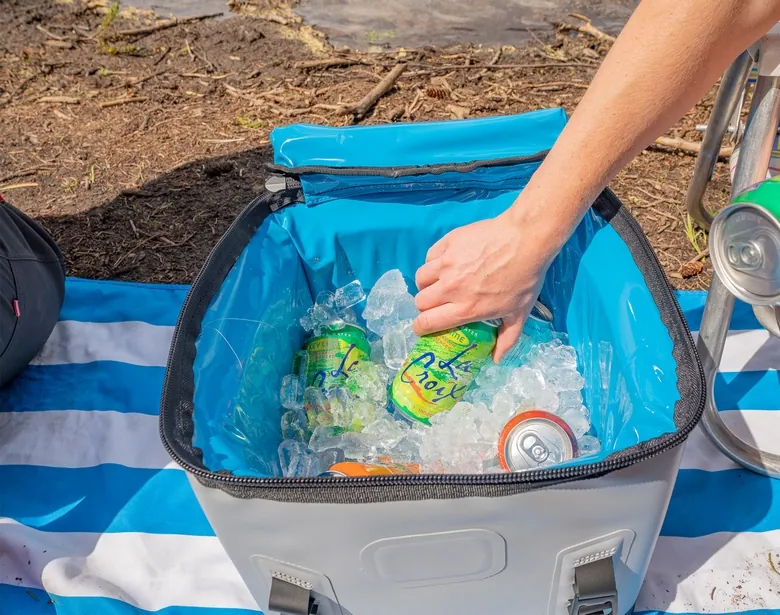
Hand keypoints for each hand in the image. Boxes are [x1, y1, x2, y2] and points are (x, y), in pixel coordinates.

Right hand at [412, 210, 556, 362]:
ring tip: (437, 283)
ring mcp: (447, 264)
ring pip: (420, 278)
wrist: (526, 240)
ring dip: (426, 284)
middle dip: (425, 306)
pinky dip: (434, 262)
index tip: (423, 327)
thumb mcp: (519, 313)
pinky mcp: (448, 243)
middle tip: (436, 304)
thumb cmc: (525, 278)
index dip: (420, 327)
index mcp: (465, 308)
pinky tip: (445, 263)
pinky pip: (430, 256)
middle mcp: (451, 288)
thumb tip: (496, 359)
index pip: (427, 322)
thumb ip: (506, 339)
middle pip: (420, 301)